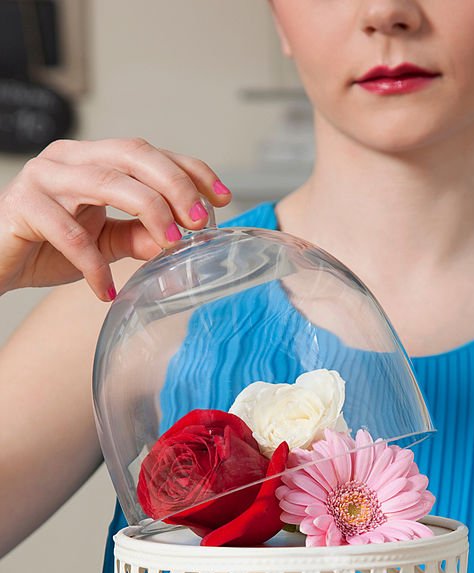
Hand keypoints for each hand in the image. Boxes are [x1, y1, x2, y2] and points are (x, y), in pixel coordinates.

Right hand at [0, 136, 232, 300]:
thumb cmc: (45, 246)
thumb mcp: (104, 242)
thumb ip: (138, 235)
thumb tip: (180, 241)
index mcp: (94, 158)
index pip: (150, 152)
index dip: (189, 171)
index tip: (221, 198)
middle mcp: (70, 157)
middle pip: (134, 154)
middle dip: (175, 186)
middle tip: (200, 222)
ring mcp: (45, 176)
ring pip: (107, 182)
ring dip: (149, 214)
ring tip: (170, 248)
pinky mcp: (24, 205)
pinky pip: (70, 233)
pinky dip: (94, 265)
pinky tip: (107, 291)